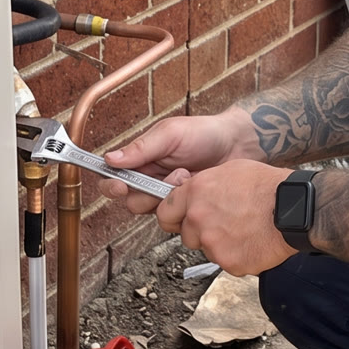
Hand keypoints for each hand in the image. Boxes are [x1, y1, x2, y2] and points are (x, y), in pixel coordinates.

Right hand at [103, 110, 262, 213]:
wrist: (237, 144)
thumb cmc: (203, 133)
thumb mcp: (170, 134)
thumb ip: (141, 148)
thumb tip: (110, 158)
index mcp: (140, 158)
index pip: (112, 176)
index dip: (111, 185)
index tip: (121, 186)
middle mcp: (150, 178)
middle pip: (131, 201)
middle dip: (146, 193)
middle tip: (166, 179)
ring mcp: (167, 194)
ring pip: (152, 211)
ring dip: (168, 195)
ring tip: (186, 176)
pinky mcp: (184, 206)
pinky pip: (173, 216)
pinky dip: (183, 202)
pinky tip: (195, 186)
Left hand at [155, 160, 296, 275]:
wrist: (293, 209)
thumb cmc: (268, 186)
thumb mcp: (230, 170)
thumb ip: (204, 186)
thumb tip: (194, 195)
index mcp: (196, 193)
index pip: (164, 212)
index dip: (174, 216)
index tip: (181, 218)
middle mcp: (198, 218)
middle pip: (186, 234)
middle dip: (200, 232)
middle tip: (224, 224)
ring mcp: (212, 243)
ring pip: (207, 249)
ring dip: (220, 244)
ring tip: (244, 229)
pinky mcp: (228, 262)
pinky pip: (226, 262)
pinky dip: (238, 255)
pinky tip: (252, 241)